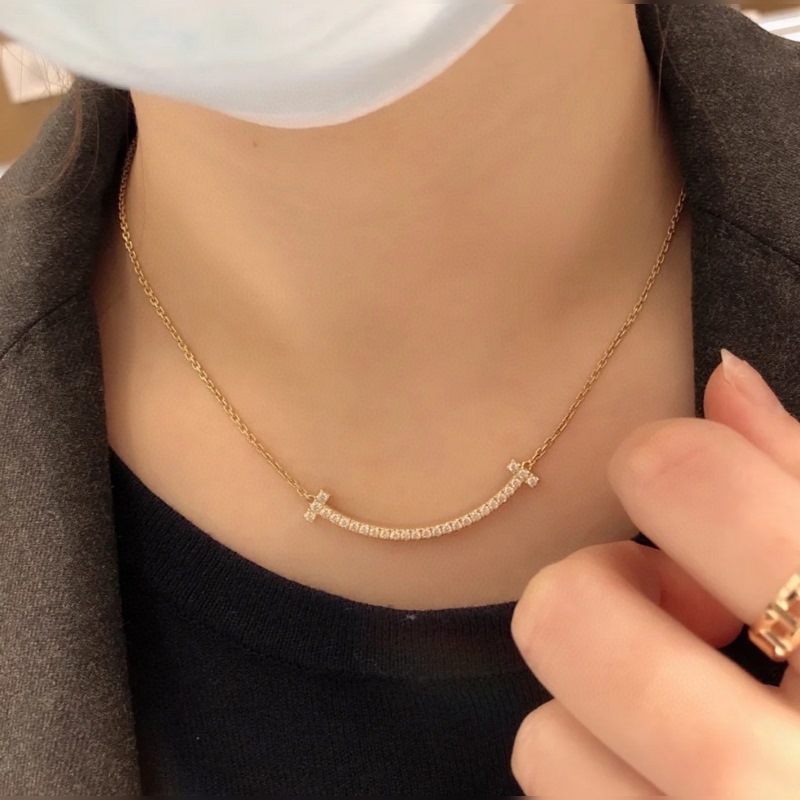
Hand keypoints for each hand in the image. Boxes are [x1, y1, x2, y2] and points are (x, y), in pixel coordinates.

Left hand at [509, 349, 799, 796]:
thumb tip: (722, 375)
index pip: (680, 476)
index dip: (662, 465)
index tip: (689, 503)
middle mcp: (778, 778)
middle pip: (565, 612)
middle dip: (601, 592)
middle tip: (675, 613)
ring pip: (541, 737)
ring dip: (595, 711)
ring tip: (677, 716)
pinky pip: (555, 796)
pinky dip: (591, 773)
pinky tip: (666, 777)